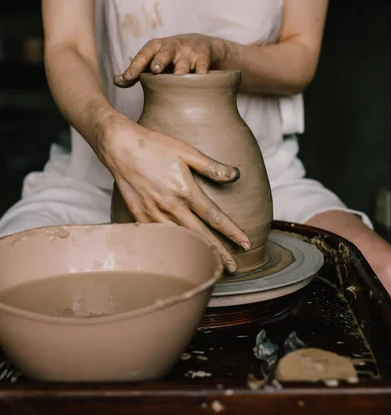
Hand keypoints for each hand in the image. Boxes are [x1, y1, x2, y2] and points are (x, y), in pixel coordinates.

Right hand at [96, 114, 250, 271]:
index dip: (232, 232)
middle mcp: (170, 206)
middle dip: (218, 254)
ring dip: (196, 254)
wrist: (120, 148)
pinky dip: (172, 248)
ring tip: (210, 265)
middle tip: (232, 268)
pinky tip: (180, 256)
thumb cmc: (154, 146)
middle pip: (200, 236)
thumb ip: (212, 167)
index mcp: (185, 190)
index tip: (246, 244)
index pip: (215, 217)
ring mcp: (153, 214)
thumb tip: (236, 175)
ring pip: (180, 241)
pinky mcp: (140, 217)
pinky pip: (160, 238)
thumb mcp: (187, 151)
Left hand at [113, 34, 233, 87]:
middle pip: (164, 54)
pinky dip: (201, 77)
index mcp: (156, 47)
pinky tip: (200, 86)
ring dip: (181, 73)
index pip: (143, 55)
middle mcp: (172, 47)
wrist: (205, 45)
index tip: (127, 78)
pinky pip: (202, 69)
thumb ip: (136, 72)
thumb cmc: (173, 57)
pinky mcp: (204, 58)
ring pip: (184, 64)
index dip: (135, 66)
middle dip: (160, 61)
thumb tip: (116, 81)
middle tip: (155, 70)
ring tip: (179, 80)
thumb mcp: (154, 59)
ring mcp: (189, 52)